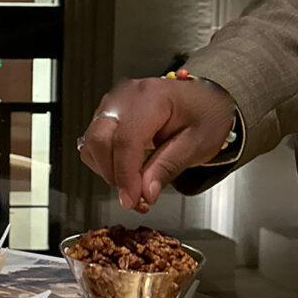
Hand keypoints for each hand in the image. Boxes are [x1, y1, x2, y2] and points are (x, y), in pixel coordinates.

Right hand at [77, 77, 235, 209]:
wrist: (204, 100)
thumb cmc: (205, 114)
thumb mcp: (197, 143)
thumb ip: (168, 167)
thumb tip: (145, 192)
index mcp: (152, 97)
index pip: (126, 140)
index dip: (125, 175)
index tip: (131, 200)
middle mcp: (125, 97)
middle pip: (100, 141)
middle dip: (114, 175)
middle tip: (135, 196)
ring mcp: (112, 105)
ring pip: (92, 145)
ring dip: (108, 172)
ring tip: (134, 184)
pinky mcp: (105, 116)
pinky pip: (93, 145)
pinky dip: (105, 165)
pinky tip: (126, 170)